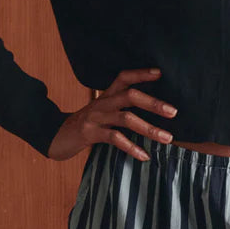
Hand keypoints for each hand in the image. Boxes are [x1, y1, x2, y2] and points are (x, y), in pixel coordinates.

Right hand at [46, 67, 177, 160]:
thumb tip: (154, 109)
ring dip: (149, 129)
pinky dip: (131, 147)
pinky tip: (144, 155)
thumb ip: (122, 107)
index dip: (141, 73)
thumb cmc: (88, 124)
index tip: (160, 73)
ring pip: (126, 118)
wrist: (56, 136)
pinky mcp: (89, 134)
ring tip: (167, 138)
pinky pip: (114, 139)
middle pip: (130, 96)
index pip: (124, 77)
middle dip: (153, 103)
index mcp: (107, 94)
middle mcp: (102, 102)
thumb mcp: (103, 111)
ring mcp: (95, 117)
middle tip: (174, 112)